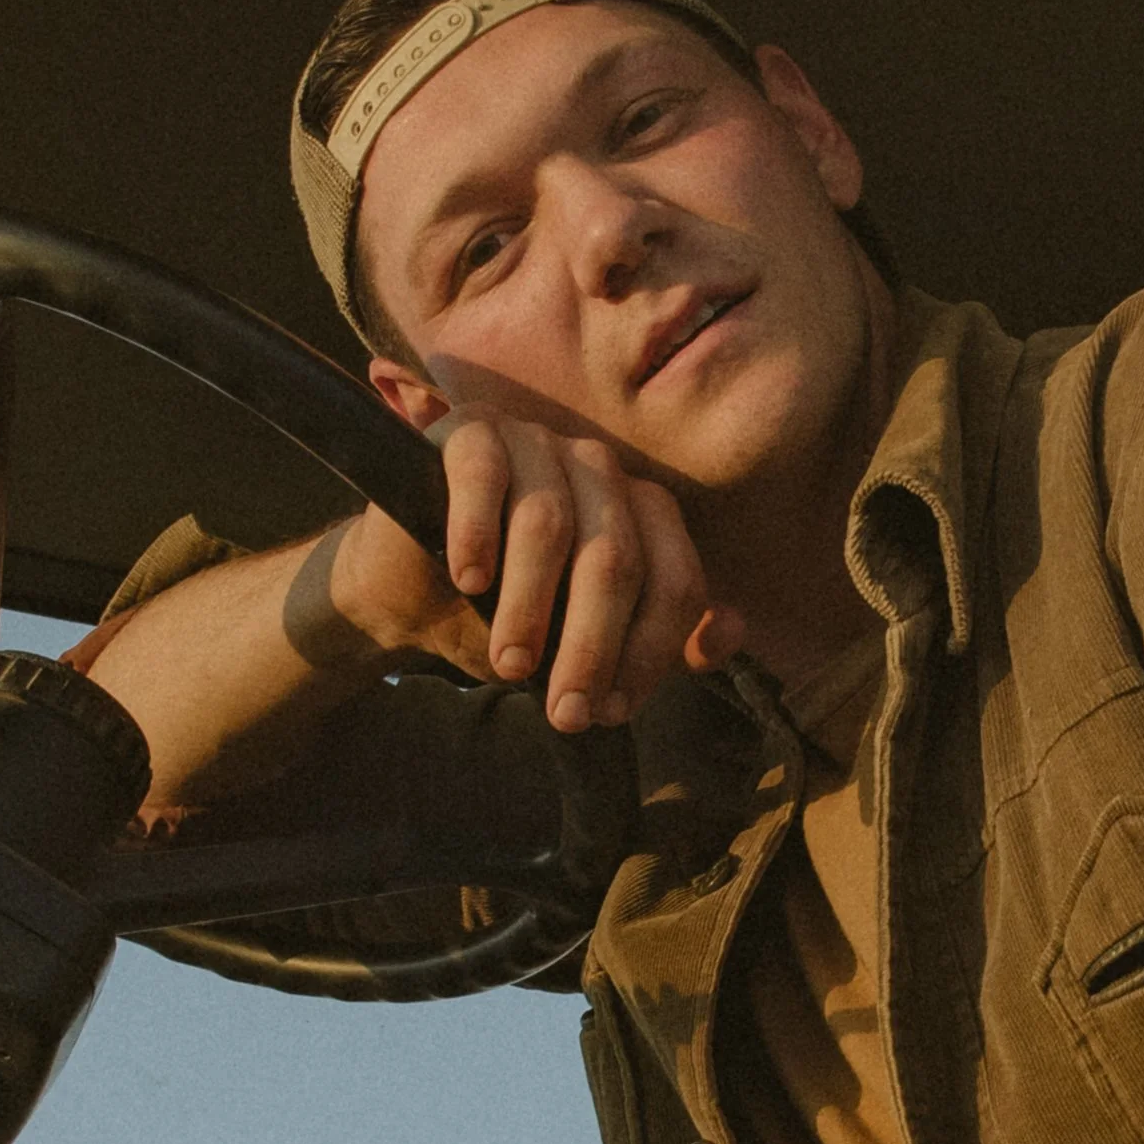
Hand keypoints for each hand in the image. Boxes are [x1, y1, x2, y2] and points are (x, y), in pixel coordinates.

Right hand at [334, 414, 745, 727]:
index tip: (610, 711)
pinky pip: (484, 476)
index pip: (674, 582)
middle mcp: (600, 471)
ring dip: (530, 606)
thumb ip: (658, 642)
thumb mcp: (586, 645)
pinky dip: (477, 533)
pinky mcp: (470, 432)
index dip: (649, 653)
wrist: (410, 595)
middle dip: (593, 646)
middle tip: (566, 711)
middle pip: (616, 559)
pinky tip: (467, 580)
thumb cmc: (507, 617)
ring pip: (550, 524)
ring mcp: (537, 443)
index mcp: (643, 515)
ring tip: (511, 663)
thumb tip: (732, 634)